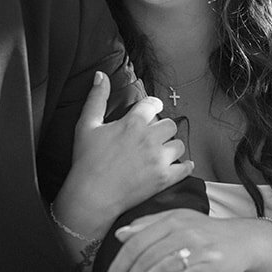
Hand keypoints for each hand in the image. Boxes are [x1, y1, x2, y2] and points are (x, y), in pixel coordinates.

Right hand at [56, 71, 193, 237]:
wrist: (91, 196)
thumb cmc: (86, 161)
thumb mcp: (86, 125)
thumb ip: (96, 98)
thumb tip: (100, 75)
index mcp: (133, 123)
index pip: (153, 104)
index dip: (153, 106)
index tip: (152, 110)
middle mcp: (150, 139)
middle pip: (169, 125)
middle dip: (162, 129)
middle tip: (153, 136)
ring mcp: (159, 159)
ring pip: (179, 145)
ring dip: (171, 147)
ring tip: (161, 152)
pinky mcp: (164, 179)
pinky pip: (185, 168)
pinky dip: (184, 166)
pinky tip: (179, 165)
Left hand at [106, 209, 271, 271]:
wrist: (242, 239)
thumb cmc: (205, 232)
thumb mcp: (178, 220)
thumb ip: (149, 225)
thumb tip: (121, 234)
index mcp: (172, 219)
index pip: (138, 240)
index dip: (121, 261)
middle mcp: (185, 230)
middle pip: (148, 255)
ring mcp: (200, 247)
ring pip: (164, 265)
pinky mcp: (213, 263)